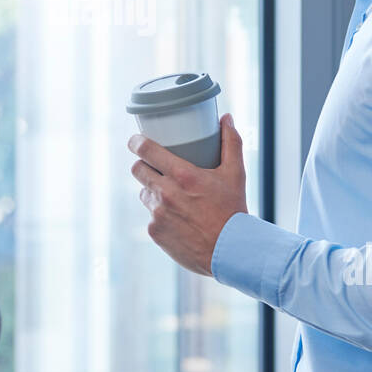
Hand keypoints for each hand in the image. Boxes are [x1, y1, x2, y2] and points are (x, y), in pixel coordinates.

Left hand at [127, 114, 247, 275]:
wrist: (230, 252)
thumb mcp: (235, 174)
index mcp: (182, 175)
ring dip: (153, 191)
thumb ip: (231, 143)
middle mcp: (165, 193)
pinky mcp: (155, 232)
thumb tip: (226, 118)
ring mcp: (157, 214)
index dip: (136, 142)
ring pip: (144, 193)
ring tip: (170, 195)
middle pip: (137, 169)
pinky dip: (160, 215)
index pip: (146, 150)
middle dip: (143, 165)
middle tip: (154, 167)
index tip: (135, 140)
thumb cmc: (233, 211)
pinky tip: (176, 219)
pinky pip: (151, 217)